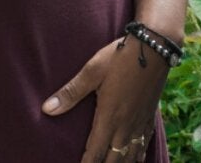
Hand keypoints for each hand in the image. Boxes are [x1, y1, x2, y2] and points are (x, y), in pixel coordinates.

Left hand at [45, 37, 165, 162]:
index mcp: (109, 117)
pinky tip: (134, 160)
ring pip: (131, 157)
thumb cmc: (120, 58)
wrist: (154, 48)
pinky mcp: (149, 117)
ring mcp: (140, 123)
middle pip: (114, 160)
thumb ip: (70, 93)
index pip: (95, 152)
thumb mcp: (92, 72)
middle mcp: (126, 126)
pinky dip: (138, 157)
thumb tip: (46, 109)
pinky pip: (144, 146)